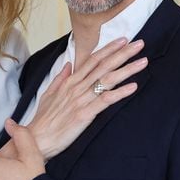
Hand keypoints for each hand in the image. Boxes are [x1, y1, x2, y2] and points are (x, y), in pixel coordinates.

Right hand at [29, 37, 146, 159]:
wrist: (36, 139)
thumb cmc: (43, 119)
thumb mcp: (48, 94)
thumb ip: (60, 78)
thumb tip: (68, 64)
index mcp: (70, 82)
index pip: (92, 60)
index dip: (109, 49)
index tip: (123, 40)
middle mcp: (77, 87)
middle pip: (103, 66)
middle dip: (123, 53)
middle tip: (139, 44)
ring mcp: (81, 100)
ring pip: (107, 80)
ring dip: (127, 69)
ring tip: (143, 62)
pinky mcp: (84, 114)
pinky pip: (105, 100)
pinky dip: (120, 93)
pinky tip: (133, 87)